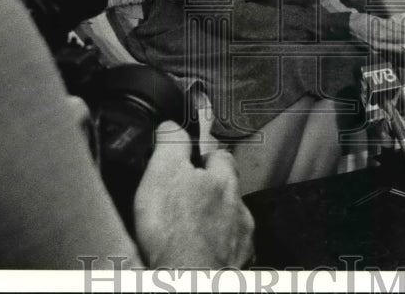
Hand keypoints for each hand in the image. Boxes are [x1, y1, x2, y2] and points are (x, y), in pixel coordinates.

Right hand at [133, 124, 254, 268]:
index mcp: (223, 182)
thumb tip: (172, 126)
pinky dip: (215, 252)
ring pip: (230, 224)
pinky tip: (198, 256)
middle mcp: (239, 210)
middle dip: (210, 194)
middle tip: (185, 202)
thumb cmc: (177, 234)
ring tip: (189, 233)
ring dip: (214, 225)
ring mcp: (241, 241)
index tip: (190, 162)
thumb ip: (172, 143)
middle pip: (228, 191)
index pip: (221, 155)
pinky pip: (228, 254)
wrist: (191, 281)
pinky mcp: (237, 268)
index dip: (204, 157)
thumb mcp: (164, 173)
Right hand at [348, 11, 404, 47]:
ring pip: (395, 47)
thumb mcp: (376, 19)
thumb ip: (388, 24)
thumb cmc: (363, 20)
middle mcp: (379, 41)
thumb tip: (401, 26)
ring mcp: (376, 47)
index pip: (398, 34)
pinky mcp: (375, 49)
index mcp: (379, 32)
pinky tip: (402, 45)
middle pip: (398, 41)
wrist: (351, 26)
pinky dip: (397, 47)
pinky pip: (389, 49)